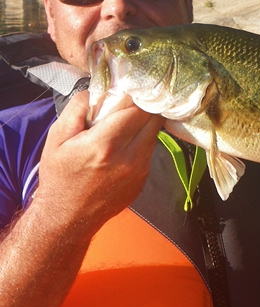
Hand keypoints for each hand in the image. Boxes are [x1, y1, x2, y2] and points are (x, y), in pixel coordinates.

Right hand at [36, 91, 164, 231]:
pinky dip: (143, 141)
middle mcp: (128, 157)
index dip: (135, 96)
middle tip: (134, 101)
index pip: (137, 109)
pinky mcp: (144, 178)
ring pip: (155, 134)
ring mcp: (140, 170)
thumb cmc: (60, 176)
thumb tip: (95, 90)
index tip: (130, 89)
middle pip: (153, 119)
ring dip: (146, 124)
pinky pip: (150, 150)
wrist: (68, 217)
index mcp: (105, 144)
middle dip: (145, 106)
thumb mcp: (57, 139)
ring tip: (129, 122)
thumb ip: (77, 110)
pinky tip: (127, 143)